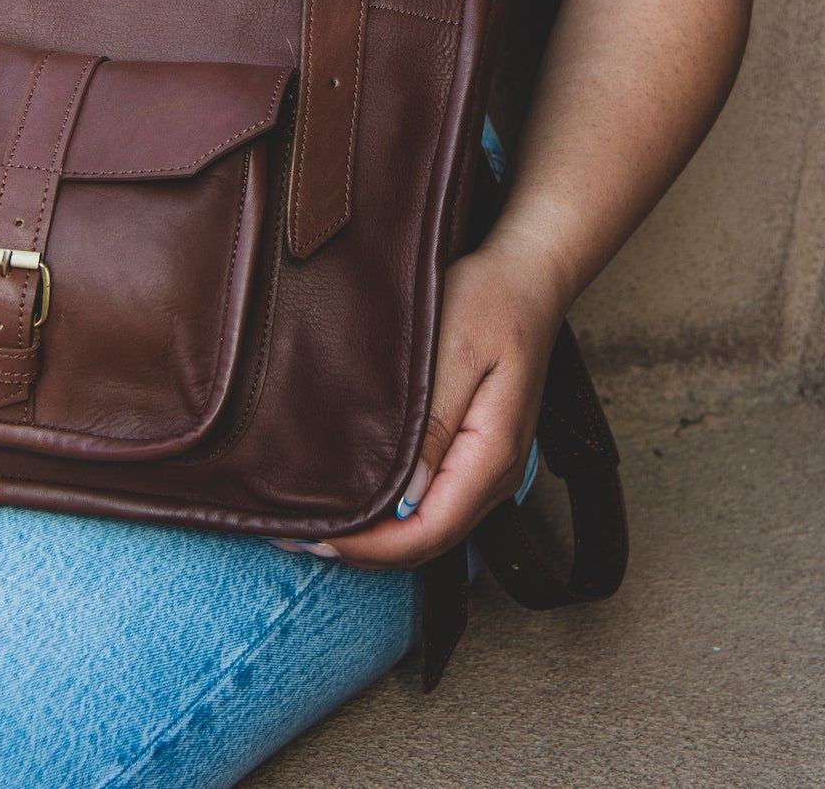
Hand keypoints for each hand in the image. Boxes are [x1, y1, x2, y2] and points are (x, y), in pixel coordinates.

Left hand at [325, 238, 567, 569]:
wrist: (527, 276)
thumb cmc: (490, 301)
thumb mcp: (454, 350)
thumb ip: (435, 425)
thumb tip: (406, 496)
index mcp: (492, 454)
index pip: (427, 532)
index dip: (370, 547)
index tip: (316, 535)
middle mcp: (495, 475)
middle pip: (427, 542)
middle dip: (364, 550)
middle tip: (297, 534)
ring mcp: (488, 468)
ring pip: (428, 529)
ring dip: (376, 536)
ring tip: (317, 520)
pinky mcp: (476, 454)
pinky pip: (434, 504)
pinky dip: (392, 515)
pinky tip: (357, 499)